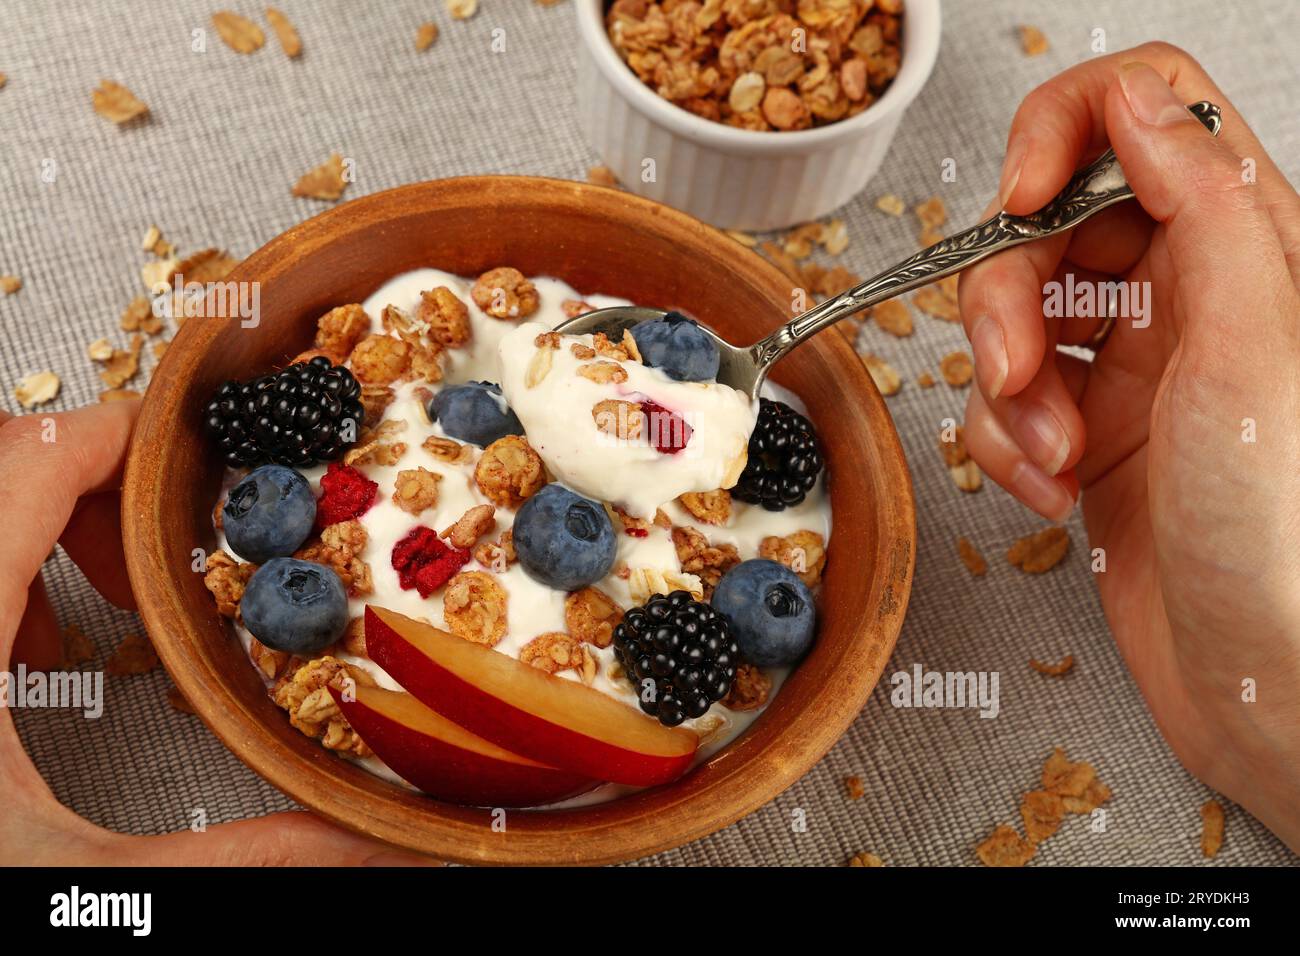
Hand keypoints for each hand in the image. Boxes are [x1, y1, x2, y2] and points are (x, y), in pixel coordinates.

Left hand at [0, 401, 434, 864]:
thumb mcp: (100, 895)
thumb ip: (253, 857)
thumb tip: (393, 845)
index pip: (28, 467)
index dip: (123, 436)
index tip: (200, 448)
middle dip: (96, 496)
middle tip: (160, 562)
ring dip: (42, 535)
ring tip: (105, 608)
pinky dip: (6, 583)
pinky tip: (35, 657)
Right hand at [958, 43, 1299, 849]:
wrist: (1267, 683)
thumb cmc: (1288, 539)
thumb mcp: (1254, 344)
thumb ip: (1203, 206)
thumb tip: (1142, 101)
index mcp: (1247, 248)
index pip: (1147, 114)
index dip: (1063, 135)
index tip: (1017, 201)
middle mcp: (1188, 296)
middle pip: (1052, 225)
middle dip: (1009, 296)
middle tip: (1015, 364)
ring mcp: (1132, 367)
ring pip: (1014, 316)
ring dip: (1004, 385)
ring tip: (1048, 448)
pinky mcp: (1088, 433)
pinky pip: (1004, 402)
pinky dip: (1006, 443)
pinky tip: (1050, 484)